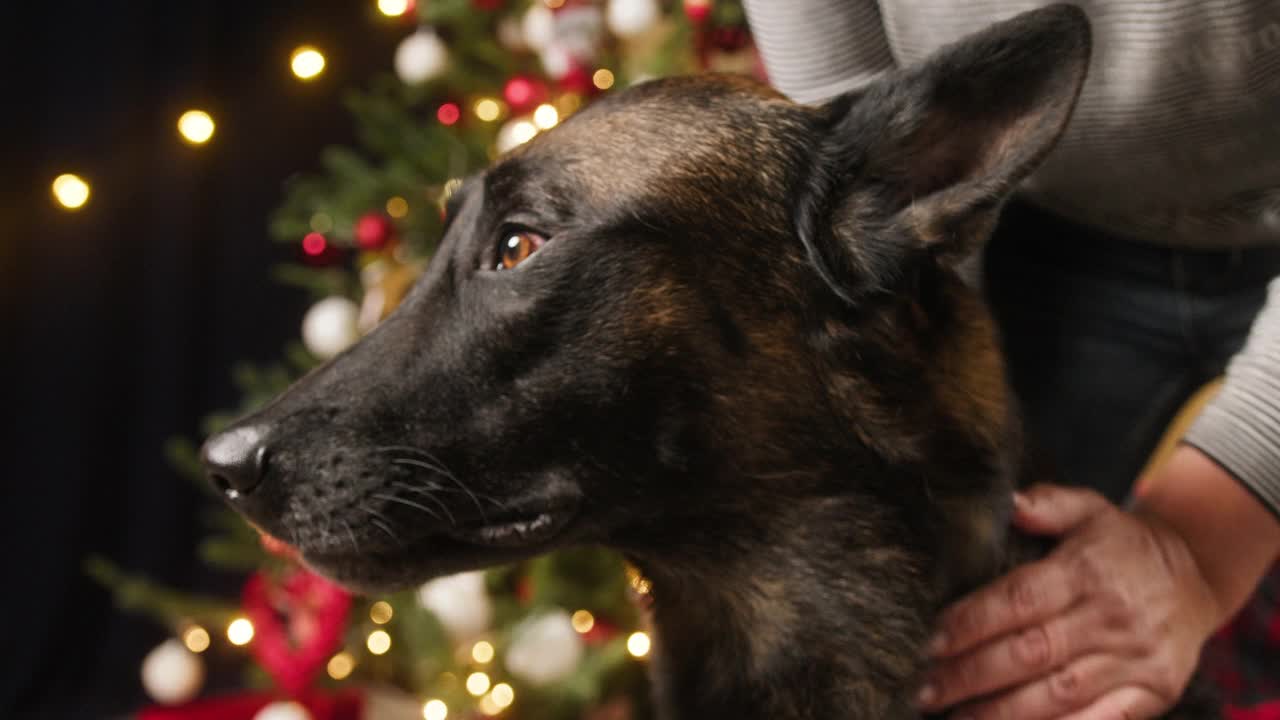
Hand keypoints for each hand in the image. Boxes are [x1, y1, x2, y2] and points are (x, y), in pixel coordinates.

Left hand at [915, 483, 1221, 719]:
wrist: (1196, 575)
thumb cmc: (1121, 544)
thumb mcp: (1090, 509)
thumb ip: (1047, 503)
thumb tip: (1007, 504)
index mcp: (1087, 570)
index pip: (1020, 599)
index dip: (972, 622)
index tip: (930, 642)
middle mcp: (1111, 617)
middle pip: (1031, 652)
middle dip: (971, 675)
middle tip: (925, 689)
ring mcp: (1135, 660)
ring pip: (1058, 694)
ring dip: (1001, 713)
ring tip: (955, 718)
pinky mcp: (1153, 693)